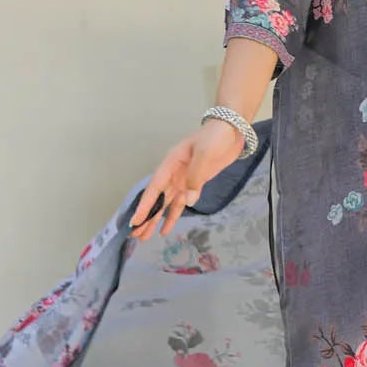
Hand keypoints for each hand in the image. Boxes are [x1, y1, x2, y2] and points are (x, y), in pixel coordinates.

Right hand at [131, 119, 244, 240]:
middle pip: (157, 199)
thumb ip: (195, 176)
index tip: (135, 221)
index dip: (144, 206)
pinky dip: (174, 214)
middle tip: (136, 235)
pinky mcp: (196, 182)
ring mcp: (184, 178)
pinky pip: (182, 201)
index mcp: (171, 164)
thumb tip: (188, 201)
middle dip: (147, 217)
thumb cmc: (215, 137)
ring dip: (157, 219)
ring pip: (167, 203)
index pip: (154, 188)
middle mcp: (174, 173)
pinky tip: (167, 227)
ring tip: (146, 237)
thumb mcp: (204, 153)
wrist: (231, 129)